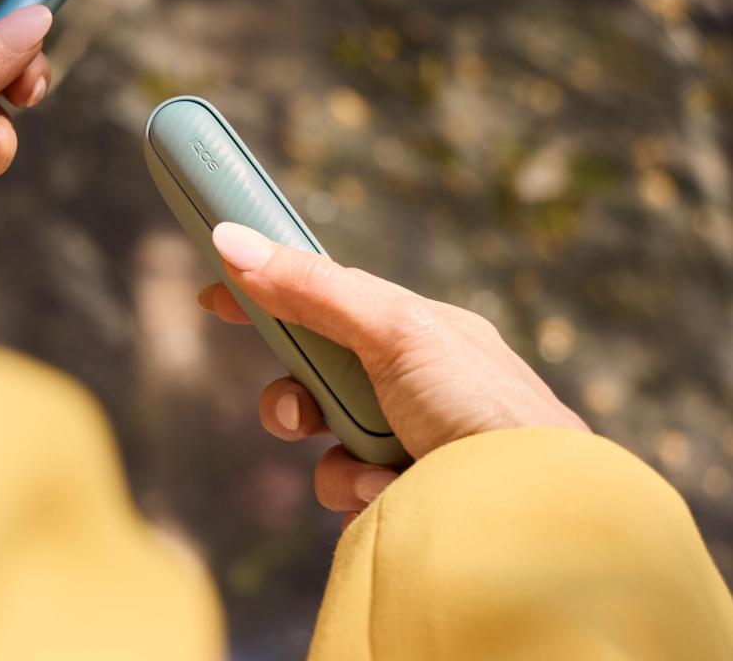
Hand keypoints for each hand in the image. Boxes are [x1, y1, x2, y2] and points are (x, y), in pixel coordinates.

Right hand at [197, 222, 587, 522]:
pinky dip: (361, 495)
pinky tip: (398, 499)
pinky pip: (348, 492)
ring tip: (373, 473)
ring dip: (335, 460)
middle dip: (296, 400)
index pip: (327, 300)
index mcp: (421, 335)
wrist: (539, 513)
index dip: (268, 295)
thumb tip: (228, 239)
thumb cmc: (483, 408)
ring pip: (326, 444)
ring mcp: (413, 446)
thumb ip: (312, 288)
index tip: (212, 298)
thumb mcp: (394, 330)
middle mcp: (417, 387)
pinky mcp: (410, 499)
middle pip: (316, 378)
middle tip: (296, 417)